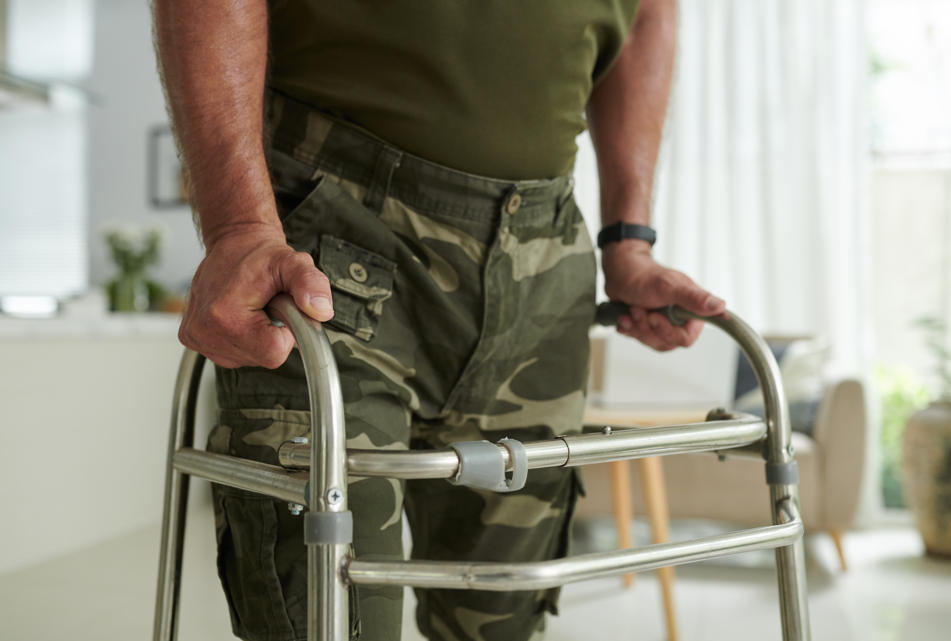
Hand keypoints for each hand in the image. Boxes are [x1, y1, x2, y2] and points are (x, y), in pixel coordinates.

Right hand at [179, 226, 333, 368]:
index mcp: (225, 316)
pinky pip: (234, 354)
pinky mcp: (194, 339)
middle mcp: (205, 330)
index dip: (287, 333)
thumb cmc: (260, 255)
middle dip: (272, 333)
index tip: (281, 309)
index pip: (274, 354)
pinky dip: (243, 337)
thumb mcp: (294, 263)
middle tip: (267, 304)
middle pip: (262, 358)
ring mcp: (197, 337)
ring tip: (252, 307)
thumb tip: (321, 310)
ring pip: (249, 358)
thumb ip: (311, 285)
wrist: (233, 243)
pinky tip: (239, 314)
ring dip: (257, 335)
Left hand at [602, 241, 725, 350]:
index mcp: (691, 311)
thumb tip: (720, 307)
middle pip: (666, 342)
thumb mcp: (670, 287)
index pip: (686, 338)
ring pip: (652, 342)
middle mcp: (679, 319)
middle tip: (639, 308)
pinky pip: (639, 339)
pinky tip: (625, 316)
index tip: (654, 316)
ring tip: (632, 308)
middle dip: (647, 327)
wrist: (620, 272)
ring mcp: (663, 324)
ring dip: (637, 326)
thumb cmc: (644, 276)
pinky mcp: (648, 327)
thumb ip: (695, 298)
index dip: (668, 331)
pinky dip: (628, 328)